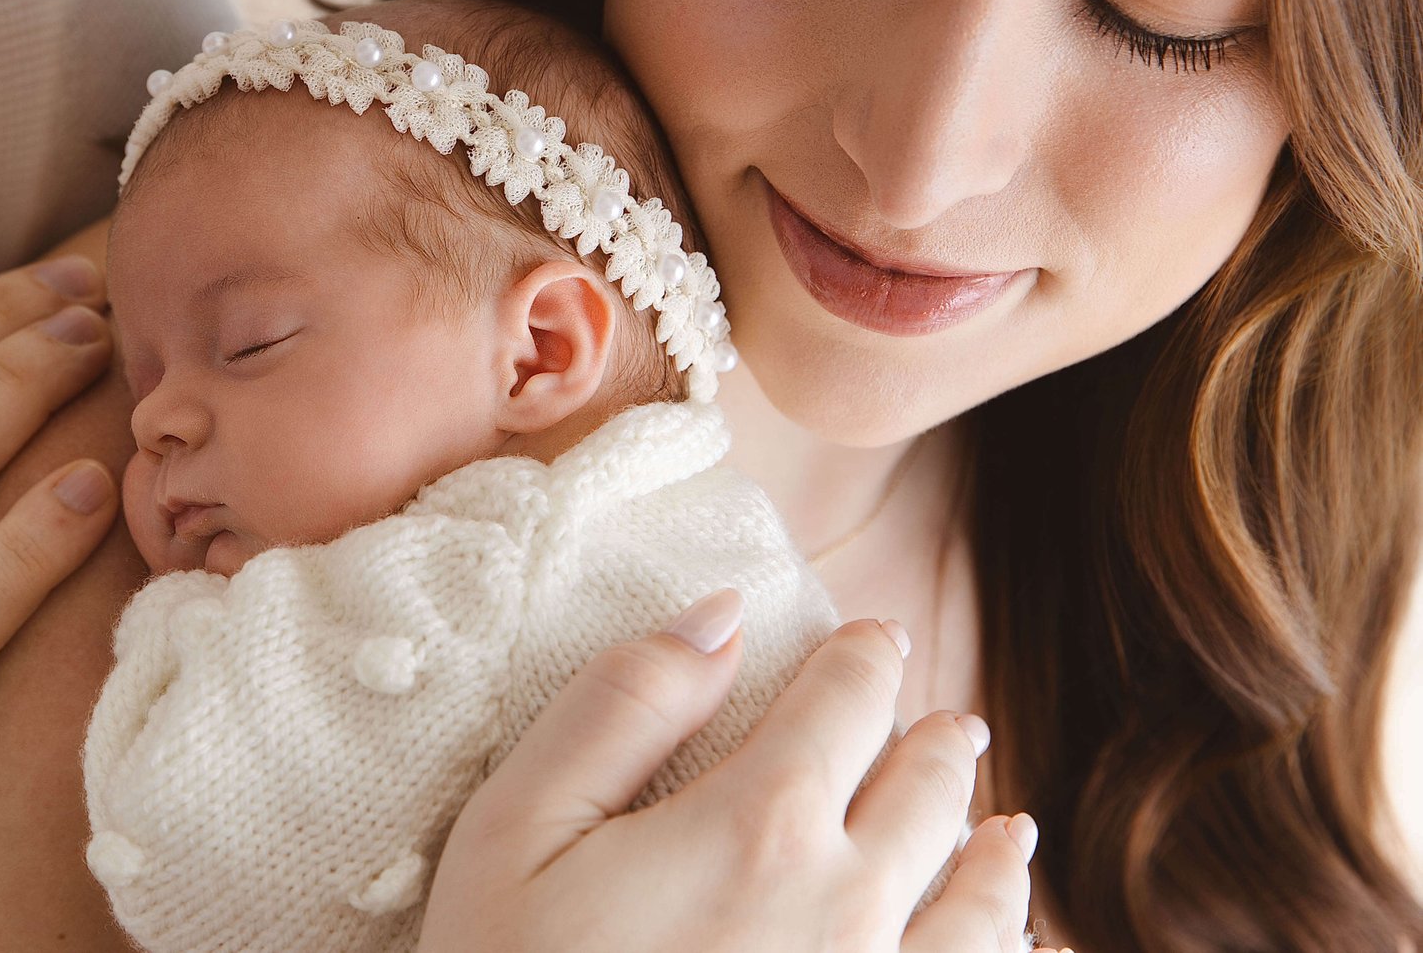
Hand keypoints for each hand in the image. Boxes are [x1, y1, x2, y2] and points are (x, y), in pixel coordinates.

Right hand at [419, 592, 1054, 952]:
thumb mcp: (519, 828)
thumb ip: (621, 706)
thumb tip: (719, 616)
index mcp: (757, 825)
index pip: (844, 704)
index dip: (863, 659)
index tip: (873, 640)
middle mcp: (849, 905)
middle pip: (925, 795)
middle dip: (933, 745)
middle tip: (946, 724)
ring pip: (982, 908)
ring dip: (996, 854)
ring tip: (1007, 831)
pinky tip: (1016, 947)